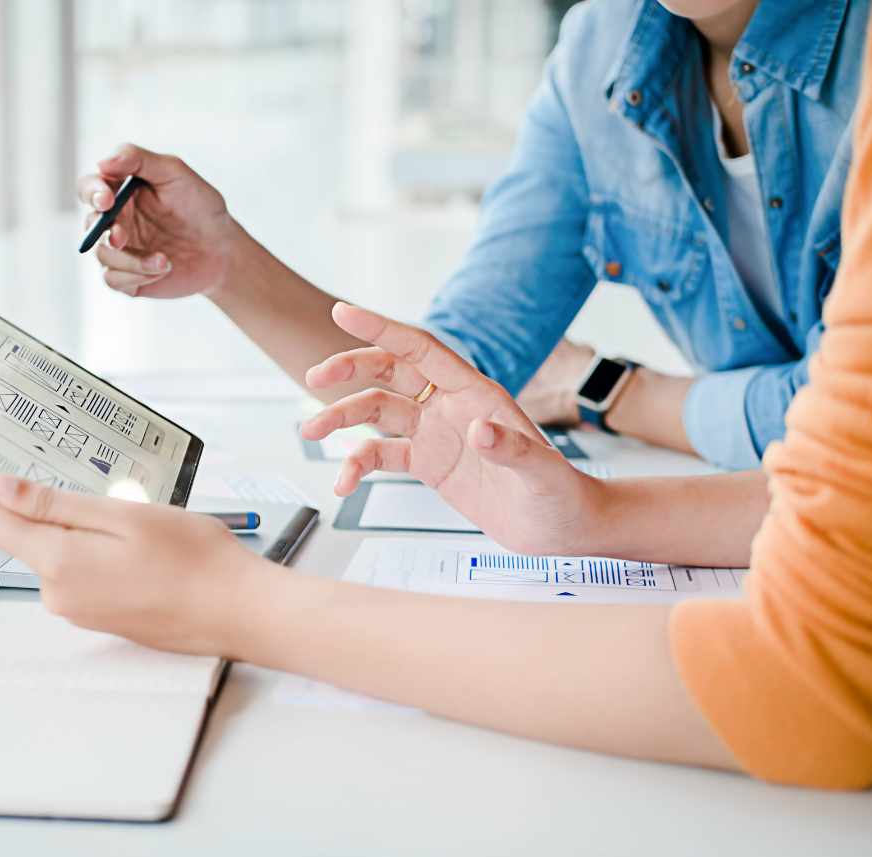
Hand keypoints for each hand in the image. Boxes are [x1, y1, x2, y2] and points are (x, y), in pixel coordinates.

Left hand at [0, 470, 272, 656]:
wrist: (239, 612)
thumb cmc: (194, 561)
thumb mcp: (122, 516)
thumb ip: (54, 505)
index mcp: (58, 564)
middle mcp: (59, 594)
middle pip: (20, 537)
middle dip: (25, 500)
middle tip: (46, 457)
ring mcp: (79, 609)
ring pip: (52, 553)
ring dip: (65, 522)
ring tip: (107, 495)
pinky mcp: (100, 615)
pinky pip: (77, 571)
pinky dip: (86, 545)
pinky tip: (125, 533)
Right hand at [78, 143, 240, 298]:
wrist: (222, 249)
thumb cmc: (200, 206)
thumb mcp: (175, 173)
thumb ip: (138, 159)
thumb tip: (102, 163)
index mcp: (121, 192)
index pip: (90, 187)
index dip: (92, 192)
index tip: (107, 200)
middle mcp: (116, 220)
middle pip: (90, 223)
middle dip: (104, 230)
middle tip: (122, 237)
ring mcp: (121, 250)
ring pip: (101, 254)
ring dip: (130, 259)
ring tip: (165, 260)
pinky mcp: (128, 277)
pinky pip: (113, 279)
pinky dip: (136, 275)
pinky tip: (163, 268)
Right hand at [301, 303, 606, 555]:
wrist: (562, 528)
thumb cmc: (561, 495)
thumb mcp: (541, 473)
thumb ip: (511, 449)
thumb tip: (478, 432)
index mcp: (476, 392)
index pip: (421, 350)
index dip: (381, 329)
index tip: (343, 312)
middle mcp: (451, 406)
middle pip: (390, 373)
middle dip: (350, 370)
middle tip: (314, 377)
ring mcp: (437, 434)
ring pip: (377, 412)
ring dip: (341, 418)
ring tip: (309, 431)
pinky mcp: (429, 464)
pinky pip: (382, 455)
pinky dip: (357, 465)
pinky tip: (343, 484)